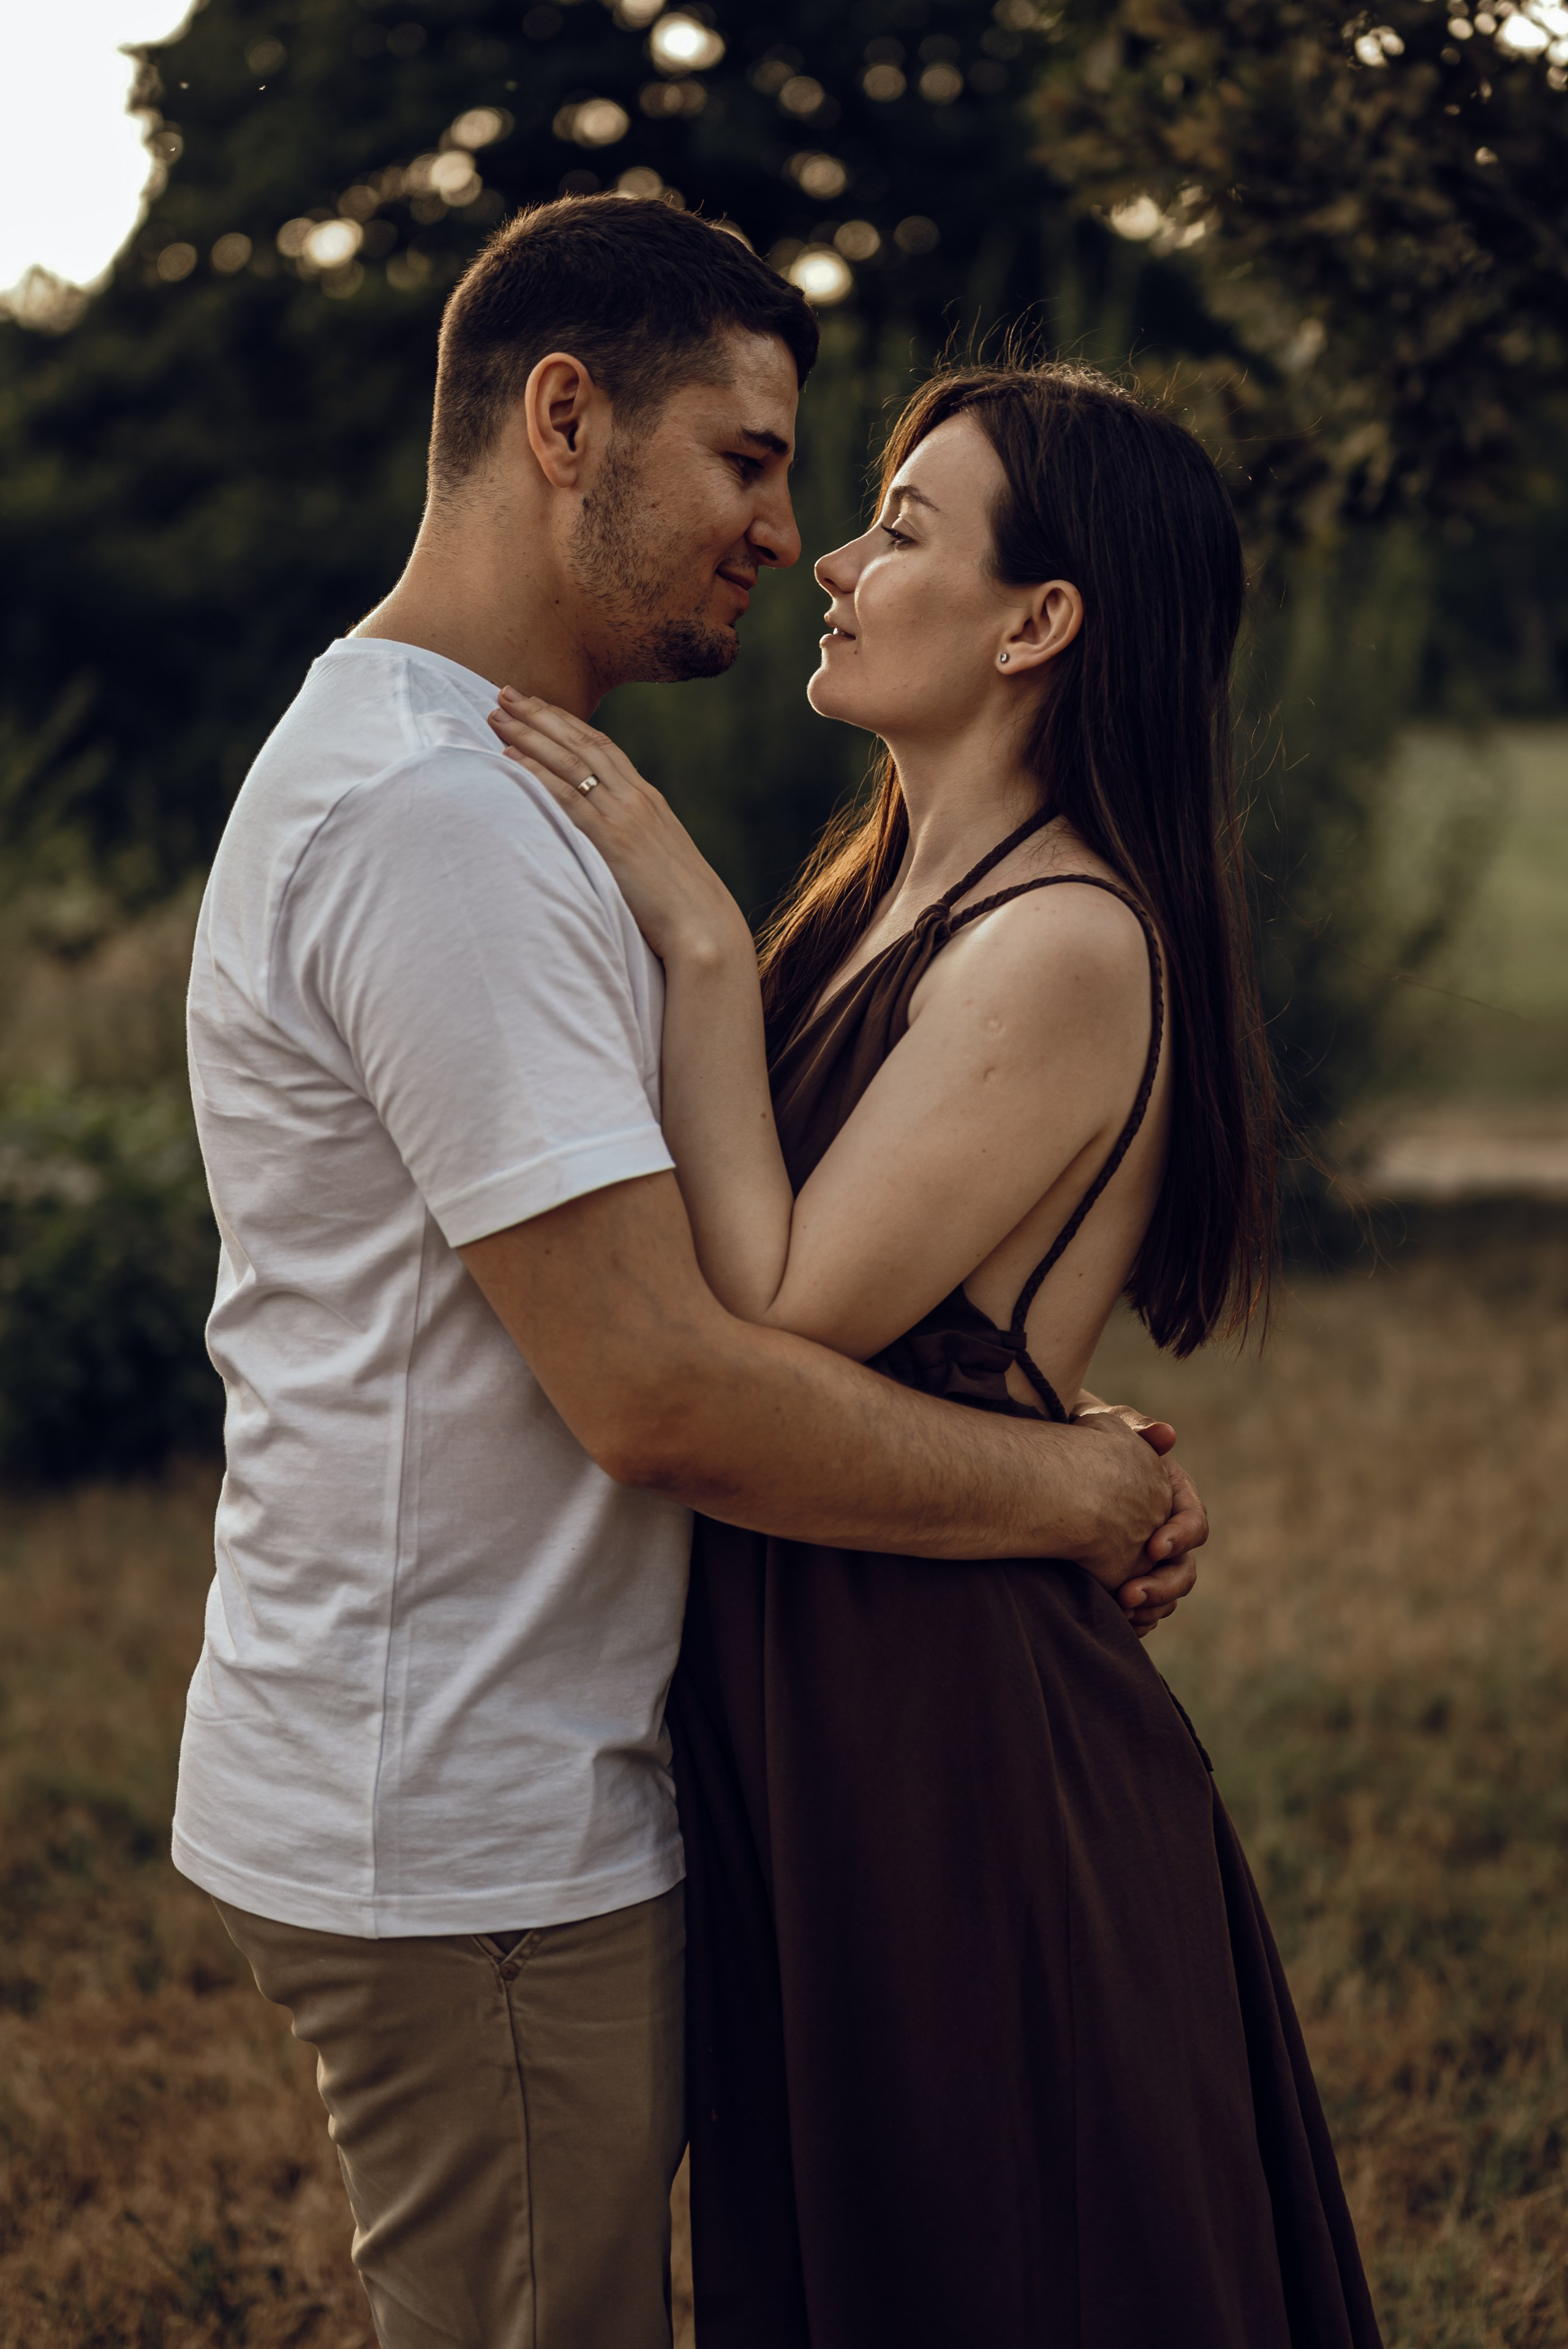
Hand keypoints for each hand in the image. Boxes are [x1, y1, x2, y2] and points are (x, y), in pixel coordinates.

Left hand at [487, 692, 752, 969]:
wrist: (703, 924)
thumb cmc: (680, 903)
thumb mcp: (657, 856)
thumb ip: (632, 836)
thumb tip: (610, 839)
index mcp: (647, 798)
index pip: (601, 746)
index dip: (566, 721)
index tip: (536, 703)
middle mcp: (635, 797)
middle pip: (581, 741)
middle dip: (540, 714)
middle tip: (505, 692)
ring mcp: (624, 816)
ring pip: (570, 761)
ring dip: (529, 734)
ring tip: (496, 715)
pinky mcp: (611, 840)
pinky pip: (567, 798)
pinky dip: (537, 774)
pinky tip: (510, 759)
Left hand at [1073, 1394, 1205, 1638]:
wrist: (1054, 1462)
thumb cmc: (1086, 1436)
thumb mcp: (1108, 1425)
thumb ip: (1135, 1428)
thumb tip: (1165, 1434)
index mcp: (1175, 1499)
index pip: (1194, 1524)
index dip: (1180, 1538)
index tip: (1152, 1547)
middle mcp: (1168, 1534)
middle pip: (1184, 1571)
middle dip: (1162, 1586)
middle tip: (1129, 1594)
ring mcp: (1148, 1562)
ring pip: (1166, 1597)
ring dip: (1149, 1607)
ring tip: (1120, 1609)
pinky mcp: (1126, 1579)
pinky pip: (1142, 1611)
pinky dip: (1134, 1620)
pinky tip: (1116, 1622)